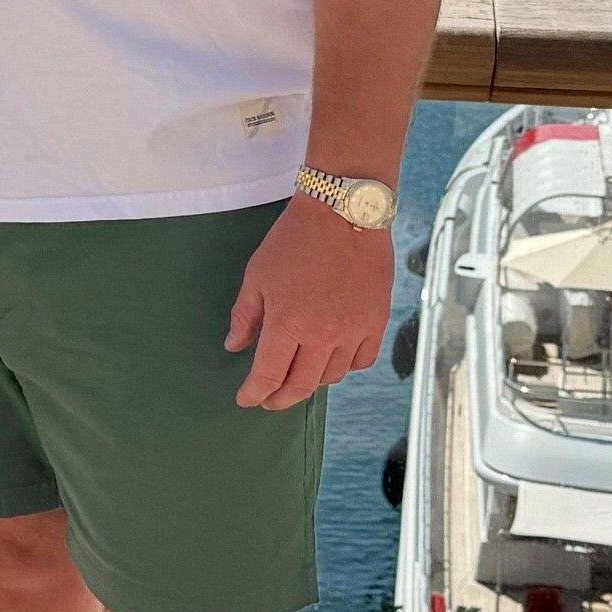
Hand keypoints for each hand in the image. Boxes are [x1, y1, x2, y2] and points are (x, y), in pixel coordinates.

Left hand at [225, 194, 392, 409]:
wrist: (343, 211)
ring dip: (311, 381)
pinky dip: (345, 366)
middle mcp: (322, 334)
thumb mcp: (258, 274)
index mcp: (288, 323)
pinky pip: (361, 361)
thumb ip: (246, 315)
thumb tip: (235, 346)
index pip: (269, 375)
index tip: (246, 399)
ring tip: (299, 373)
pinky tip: (332, 358)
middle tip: (269, 399)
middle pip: (301, 385)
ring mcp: (353, 330)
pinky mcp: (376, 321)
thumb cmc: (294, 239)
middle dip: (280, 398)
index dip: (254, 393)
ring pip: (332, 377)